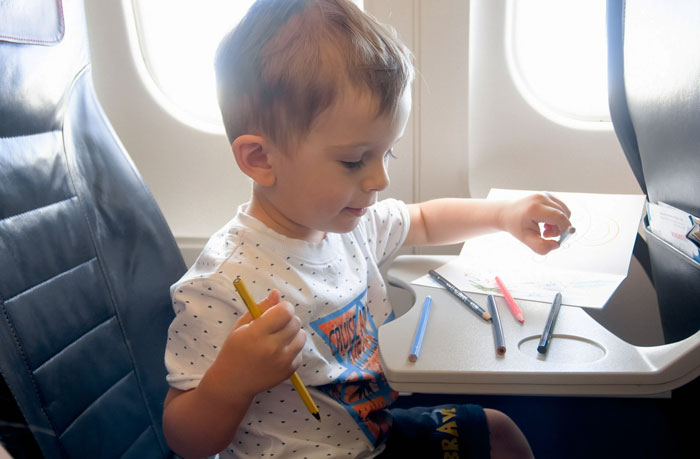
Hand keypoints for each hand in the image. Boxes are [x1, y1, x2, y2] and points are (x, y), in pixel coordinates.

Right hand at [202, 289, 305, 403]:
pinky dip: (293, 349)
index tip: (276, 311)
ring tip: (278, 338)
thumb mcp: (242, 326)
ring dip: (293, 334)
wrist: (232, 383)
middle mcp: (272, 348)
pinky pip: (300, 352)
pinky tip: (279, 352)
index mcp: (257, 333)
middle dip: (288, 319)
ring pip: (302, 336)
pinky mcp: (289, 371)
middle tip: (275, 325)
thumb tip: (277, 293)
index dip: (283, 308)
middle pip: (295, 322)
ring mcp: (282, 361)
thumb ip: (261, 308)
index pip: (285, 311)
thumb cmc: (235, 350)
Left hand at [499, 193, 571, 254]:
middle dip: (559, 228)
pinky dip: (558, 216)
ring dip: (559, 222)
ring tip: (545, 227)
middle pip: (564, 214)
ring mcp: (545, 194)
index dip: (563, 229)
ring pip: (565, 210)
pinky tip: (546, 221)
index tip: (556, 238)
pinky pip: (561, 207)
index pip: (559, 217)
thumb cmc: (516, 227)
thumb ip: (541, 247)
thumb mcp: (526, 240)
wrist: (507, 213)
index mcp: (535, 208)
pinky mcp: (547, 194)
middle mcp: (541, 198)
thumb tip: (557, 244)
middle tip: (546, 234)